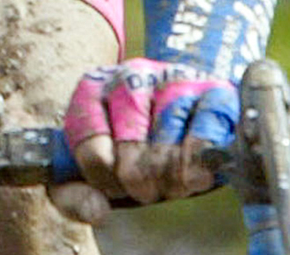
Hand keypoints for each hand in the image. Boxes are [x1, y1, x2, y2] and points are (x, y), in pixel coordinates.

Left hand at [55, 58, 236, 223]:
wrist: (183, 112)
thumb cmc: (129, 146)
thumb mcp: (90, 168)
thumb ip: (75, 195)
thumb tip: (96, 212)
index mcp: (91, 90)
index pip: (94, 152)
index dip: (109, 182)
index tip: (118, 187)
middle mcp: (130, 77)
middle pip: (133, 149)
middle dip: (143, 183)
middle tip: (150, 190)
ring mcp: (173, 80)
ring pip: (170, 144)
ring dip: (174, 178)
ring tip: (173, 184)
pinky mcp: (214, 91)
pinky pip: (208, 137)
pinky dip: (202, 163)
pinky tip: (198, 173)